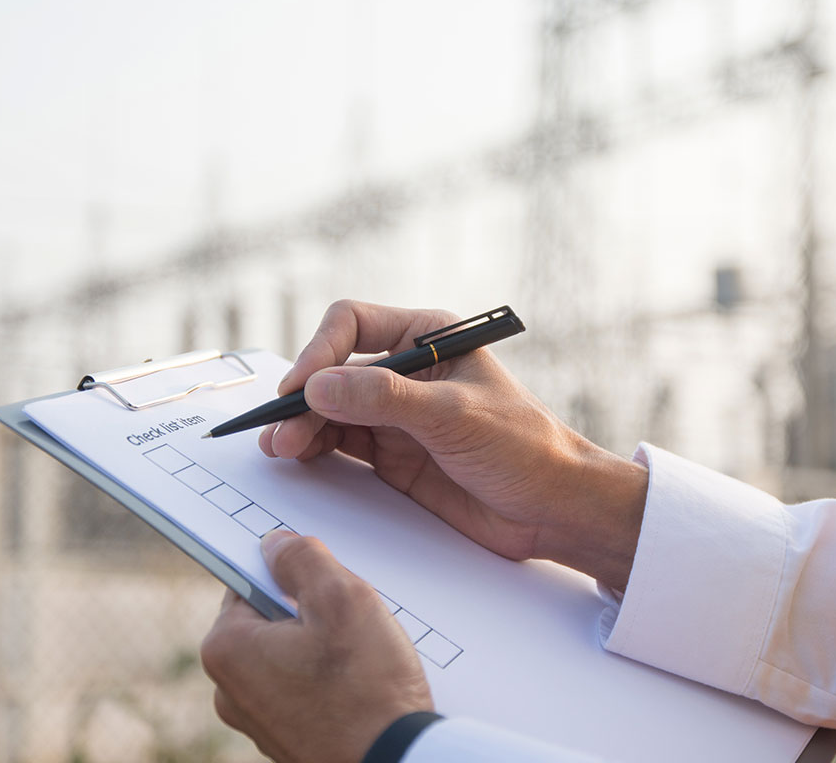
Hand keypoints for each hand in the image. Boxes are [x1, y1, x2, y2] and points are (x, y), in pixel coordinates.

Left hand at [201, 530, 432, 762]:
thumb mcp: (340, 597)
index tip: (322, 579)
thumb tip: (276, 545)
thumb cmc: (367, 687)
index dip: (290, 573)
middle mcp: (229, 689)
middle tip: (349, 621)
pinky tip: (360, 683)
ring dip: (323, 645)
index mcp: (226, 648)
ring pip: (290, 653)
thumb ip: (302, 558)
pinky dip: (329, 679)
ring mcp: (257, 720)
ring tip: (360, 656)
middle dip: (310, 611)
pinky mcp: (286, 739)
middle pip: (269, 618)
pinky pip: (303, 688)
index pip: (248, 581)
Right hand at [259, 300, 648, 590]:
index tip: (301, 388)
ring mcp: (397, 416)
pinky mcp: (393, 456)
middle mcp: (407, 371)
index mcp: (429, 338)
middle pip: (333, 372)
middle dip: (302, 398)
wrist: (555, 509)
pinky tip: (300, 460)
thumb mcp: (455, 415)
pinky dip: (315, 450)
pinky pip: (340, 445)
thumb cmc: (526, 448)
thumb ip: (386, 399)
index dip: (320, 352)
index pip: (352, 325)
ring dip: (301, 427)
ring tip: (280, 450)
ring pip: (329, 411)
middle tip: (279, 433)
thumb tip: (318, 386)